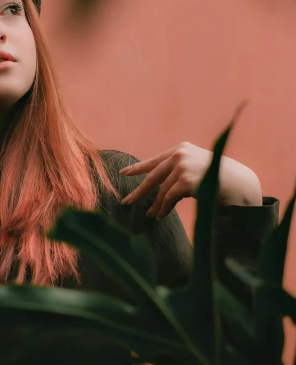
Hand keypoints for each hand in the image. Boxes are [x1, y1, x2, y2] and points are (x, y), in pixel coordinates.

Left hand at [119, 142, 261, 219]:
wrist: (240, 182)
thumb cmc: (219, 177)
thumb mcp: (196, 168)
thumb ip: (178, 171)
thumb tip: (157, 186)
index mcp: (181, 149)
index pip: (155, 160)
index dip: (138, 168)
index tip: (124, 173)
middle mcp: (180, 155)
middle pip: (153, 175)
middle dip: (139, 190)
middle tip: (126, 201)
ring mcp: (183, 167)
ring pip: (161, 190)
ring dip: (155, 205)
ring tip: (150, 215)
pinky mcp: (186, 181)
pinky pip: (169, 198)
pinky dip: (163, 208)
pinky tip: (160, 215)